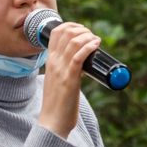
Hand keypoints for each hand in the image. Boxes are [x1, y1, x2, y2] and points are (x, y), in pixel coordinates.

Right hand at [38, 22, 100, 138]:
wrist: (52, 121)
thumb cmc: (57, 102)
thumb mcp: (57, 79)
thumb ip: (65, 69)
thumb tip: (82, 62)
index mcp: (50, 60)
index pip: (56, 32)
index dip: (71, 25)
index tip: (82, 30)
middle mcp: (54, 62)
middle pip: (66, 33)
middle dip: (82, 30)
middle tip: (92, 36)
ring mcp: (61, 69)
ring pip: (74, 42)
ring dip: (88, 36)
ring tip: (96, 40)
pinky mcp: (70, 79)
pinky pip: (79, 56)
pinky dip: (89, 47)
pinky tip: (96, 45)